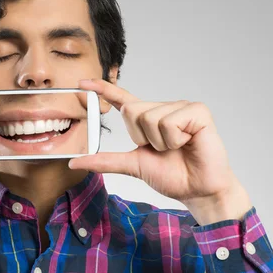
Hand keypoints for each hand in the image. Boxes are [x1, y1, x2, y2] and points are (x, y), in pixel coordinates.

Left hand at [68, 79, 251, 224]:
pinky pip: (169, 122)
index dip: (103, 89)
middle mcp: (163, 108)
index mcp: (148, 118)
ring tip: (177, 148)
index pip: (122, 99)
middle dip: (142, 137)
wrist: (198, 190)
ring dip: (160, 142)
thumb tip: (74, 163)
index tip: (82, 82)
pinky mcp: (197, 111)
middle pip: (132, 111)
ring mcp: (181, 107)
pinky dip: (174, 140)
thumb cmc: (172, 176)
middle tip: (162, 149)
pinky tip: (189, 143)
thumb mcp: (132, 165)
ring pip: (149, 118)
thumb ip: (105, 161)